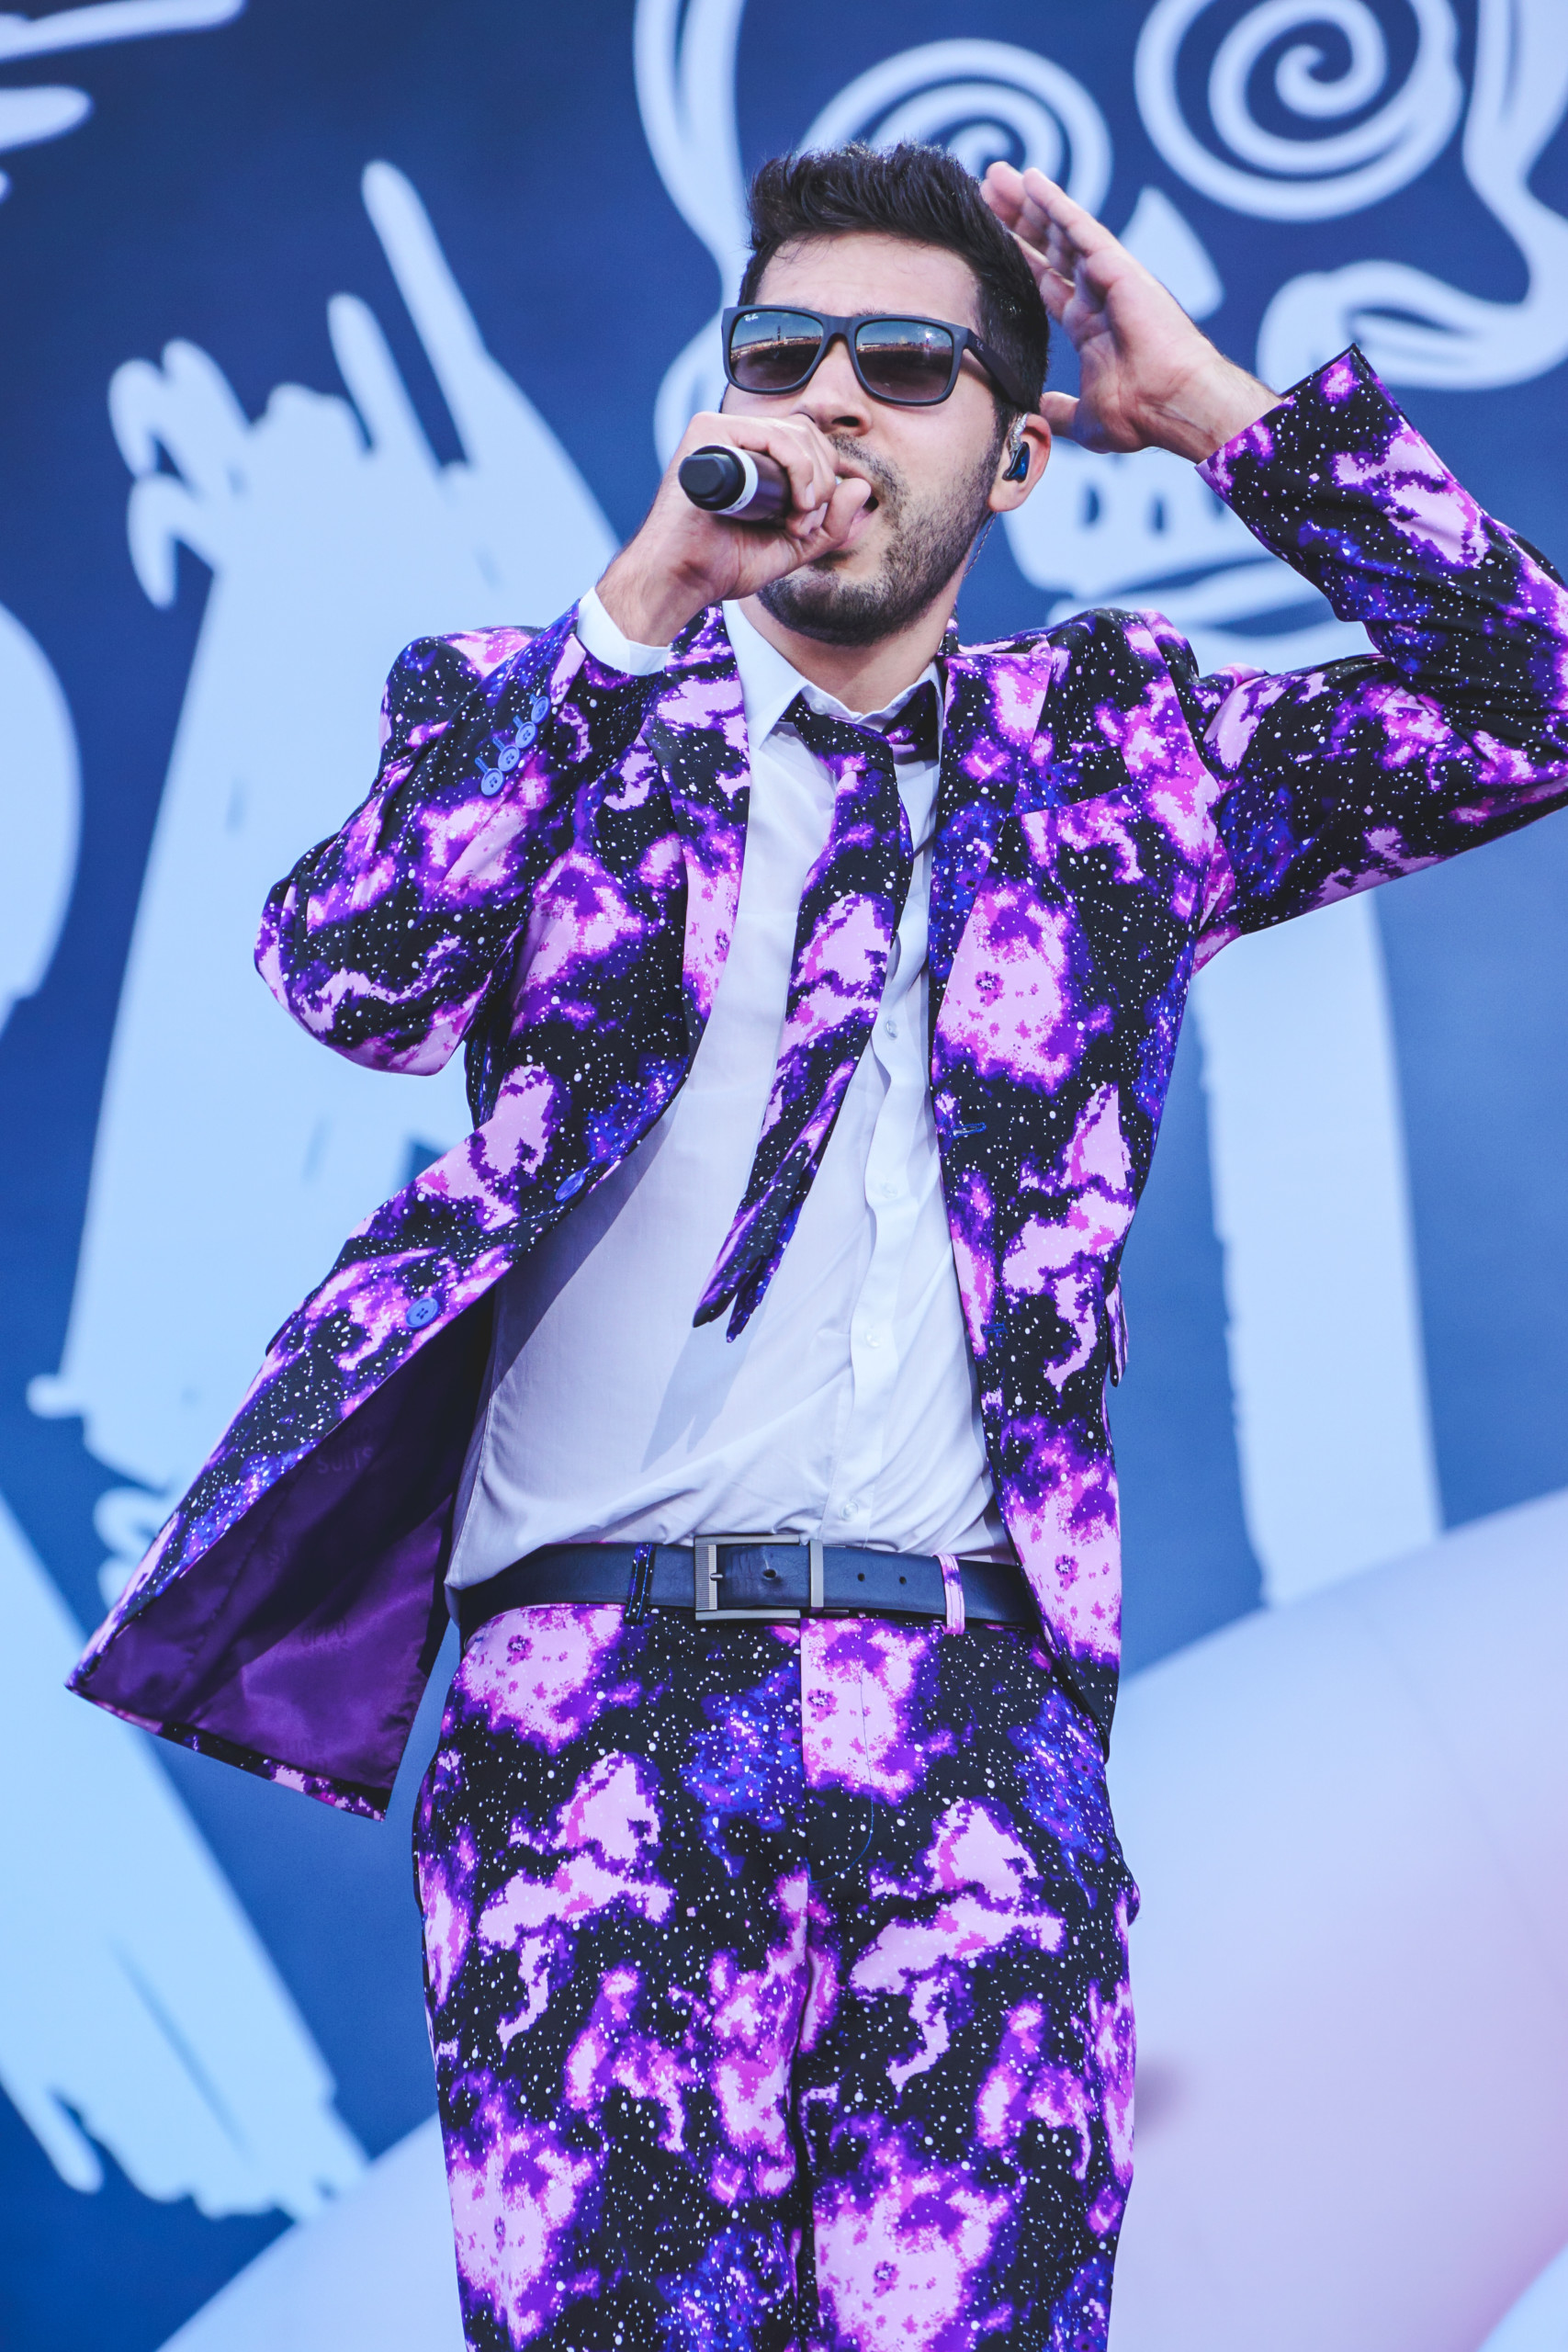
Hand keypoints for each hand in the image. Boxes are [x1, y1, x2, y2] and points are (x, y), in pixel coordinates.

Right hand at [597, 410, 872, 645]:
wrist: (681, 579)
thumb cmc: (724, 564)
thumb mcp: (793, 547)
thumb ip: (831, 524)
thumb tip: (860, 485)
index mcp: (752, 455)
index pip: (808, 443)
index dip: (824, 480)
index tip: (810, 524)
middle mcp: (737, 436)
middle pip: (808, 433)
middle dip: (823, 481)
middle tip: (804, 525)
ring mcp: (721, 431)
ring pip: (798, 434)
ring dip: (814, 482)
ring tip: (796, 522)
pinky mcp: (709, 433)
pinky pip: (775, 436)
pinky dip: (798, 469)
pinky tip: (795, 504)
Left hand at [982, 162, 1277, 462]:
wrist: (1173, 405)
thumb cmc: (1141, 414)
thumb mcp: (1083, 418)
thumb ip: (1057, 412)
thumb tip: (1032, 415)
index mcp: (1091, 326)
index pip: (1047, 282)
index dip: (1020, 258)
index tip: (991, 238)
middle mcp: (1099, 295)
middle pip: (1049, 248)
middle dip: (1017, 221)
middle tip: (985, 193)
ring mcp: (1108, 277)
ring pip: (1060, 230)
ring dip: (1028, 203)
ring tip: (997, 177)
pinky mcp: (1116, 266)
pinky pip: (1080, 227)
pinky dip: (1055, 202)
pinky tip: (1031, 180)